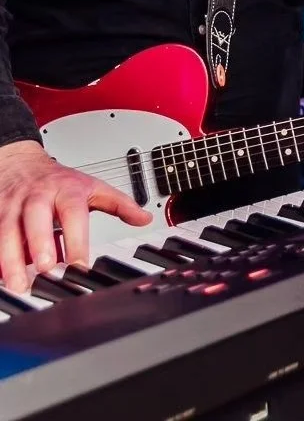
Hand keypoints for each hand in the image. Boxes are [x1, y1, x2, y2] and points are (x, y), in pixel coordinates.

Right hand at [0, 140, 151, 292]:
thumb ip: (119, 204)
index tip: (81, 263)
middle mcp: (38, 197)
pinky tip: (2, 276)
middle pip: (36, 217)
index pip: (74, 212)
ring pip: (7, 230)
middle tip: (47, 269)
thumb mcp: (93, 187)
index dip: (77, 238)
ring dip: (11, 258)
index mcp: (66, 190)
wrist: (21, 164)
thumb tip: (145, 218)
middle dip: (40, 243)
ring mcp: (13, 206)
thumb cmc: (60, 181)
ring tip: (19, 284)